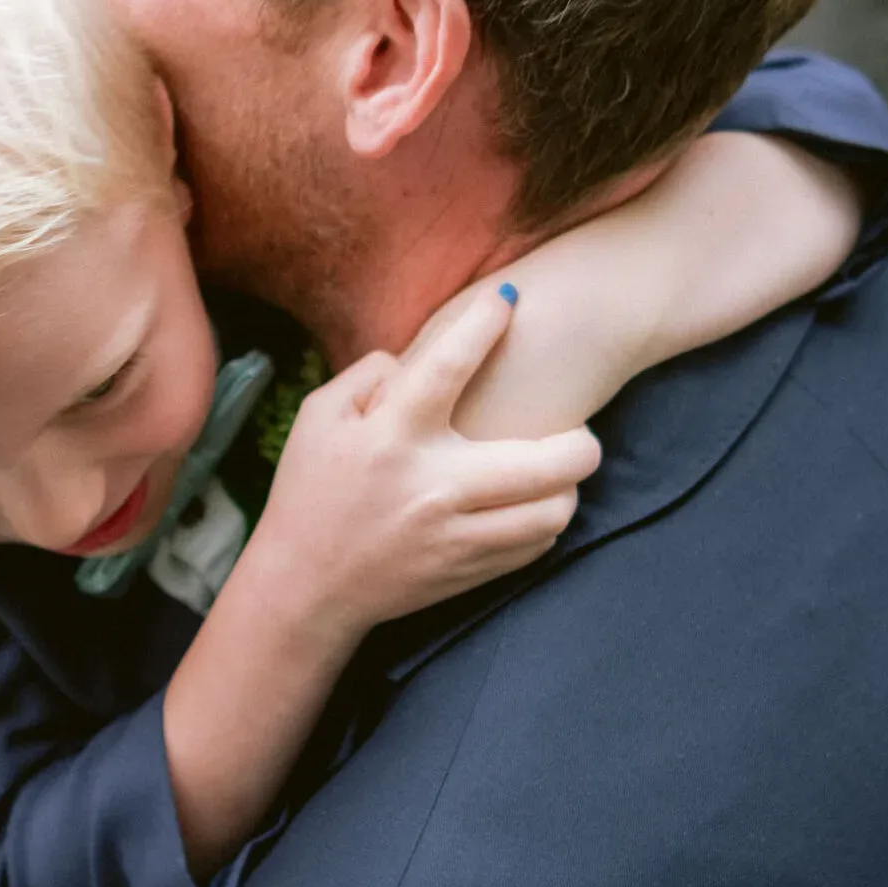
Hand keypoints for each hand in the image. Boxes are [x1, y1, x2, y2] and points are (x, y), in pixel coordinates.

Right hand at [245, 287, 600, 636]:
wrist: (305, 586)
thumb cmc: (309, 492)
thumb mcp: (317, 419)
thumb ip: (369, 376)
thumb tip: (418, 358)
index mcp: (391, 437)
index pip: (449, 367)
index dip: (485, 323)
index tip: (510, 299)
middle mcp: (432, 487)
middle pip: (544, 463)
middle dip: (581, 442)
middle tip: (582, 431)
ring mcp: (454, 536)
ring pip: (551, 513)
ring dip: (568, 488)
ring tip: (559, 473)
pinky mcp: (465, 571)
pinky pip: (533, 547)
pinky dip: (544, 523)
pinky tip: (533, 507)